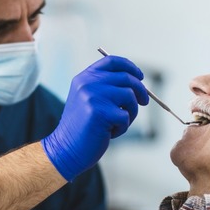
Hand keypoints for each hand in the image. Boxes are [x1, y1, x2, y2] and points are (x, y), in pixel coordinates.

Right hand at [42, 55, 149, 180]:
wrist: (66, 149)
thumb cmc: (83, 127)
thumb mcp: (89, 99)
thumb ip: (107, 87)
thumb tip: (138, 82)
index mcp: (84, 77)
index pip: (111, 61)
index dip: (129, 66)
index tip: (139, 76)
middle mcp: (88, 83)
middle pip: (126, 77)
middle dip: (140, 90)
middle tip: (144, 102)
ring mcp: (93, 97)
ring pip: (130, 96)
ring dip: (131, 112)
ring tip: (119, 123)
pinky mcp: (100, 113)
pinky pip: (125, 116)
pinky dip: (123, 127)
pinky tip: (110, 133)